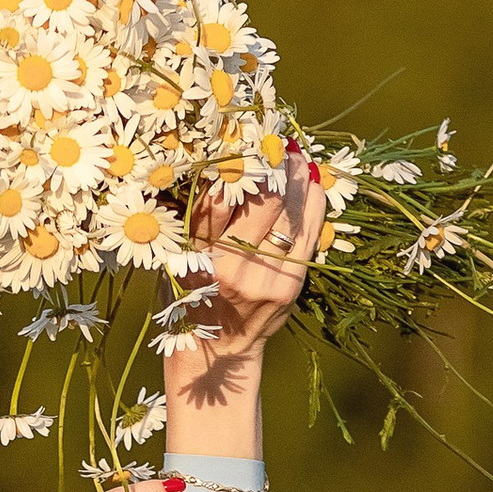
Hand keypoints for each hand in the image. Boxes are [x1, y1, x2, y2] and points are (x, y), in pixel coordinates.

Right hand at [163, 144, 327, 448]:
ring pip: (290, 213)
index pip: (221, 198)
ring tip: (298, 155)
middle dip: (274, 166)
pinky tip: (313, 183)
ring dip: (298, 179)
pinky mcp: (290, 287)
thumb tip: (222, 165)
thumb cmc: (190, 298)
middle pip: (263, 201)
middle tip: (279, 141)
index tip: (246, 138)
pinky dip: (313, 205)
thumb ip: (198, 217)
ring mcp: (267, 278)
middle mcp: (232, 267)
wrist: (217, 352)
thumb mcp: (179, 257)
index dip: (239, 165)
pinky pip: (307, 235)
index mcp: (198, 256)